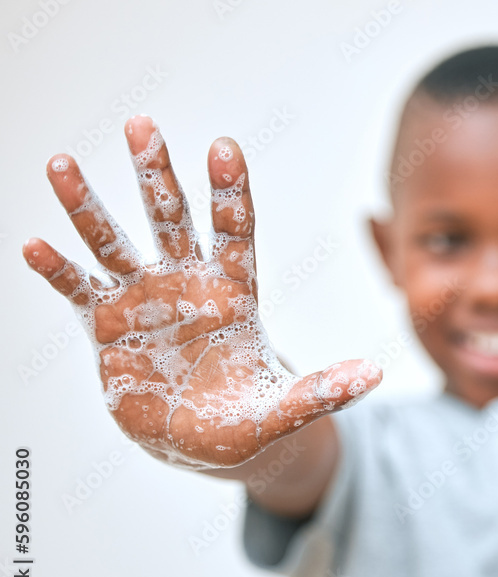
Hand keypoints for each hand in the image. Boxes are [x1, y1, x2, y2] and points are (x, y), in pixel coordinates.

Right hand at [23, 116, 380, 468]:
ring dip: (88, 207)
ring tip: (60, 164)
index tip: (223, 148)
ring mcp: (144, 303)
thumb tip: (372, 377)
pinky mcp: (108, 328)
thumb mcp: (287, 410)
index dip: (229, 193)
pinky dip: (58, 271)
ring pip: (115, 244)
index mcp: (234, 295)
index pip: (234, 233)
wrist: (207, 441)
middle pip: (171, 220)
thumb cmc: (251, 419)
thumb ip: (323, 391)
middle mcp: (187, 286)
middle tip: (142, 124)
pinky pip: (79, 291)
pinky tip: (34, 245)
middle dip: (155, 175)